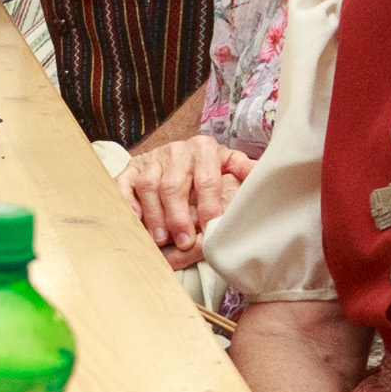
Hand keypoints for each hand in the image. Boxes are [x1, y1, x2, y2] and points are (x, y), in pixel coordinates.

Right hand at [120, 138, 254, 260]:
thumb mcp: (230, 166)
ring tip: (161, 239)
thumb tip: (265, 174)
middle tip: (184, 242)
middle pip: (174, 186)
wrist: (181, 155)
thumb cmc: (209, 169)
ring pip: (149, 187)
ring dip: (154, 215)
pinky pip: (124, 185)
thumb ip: (245, 171)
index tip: (211, 228)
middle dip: (179, 217)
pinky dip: (128, 202)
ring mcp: (152, 159)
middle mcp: (176, 150)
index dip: (209, 206)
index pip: (207, 180)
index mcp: (204, 149)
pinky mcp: (132, 168)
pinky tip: (136, 220)